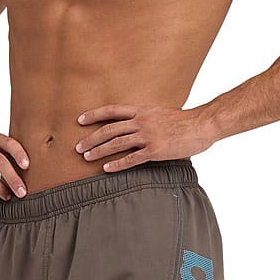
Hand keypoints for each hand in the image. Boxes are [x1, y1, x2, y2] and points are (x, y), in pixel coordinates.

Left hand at [74, 104, 215, 171]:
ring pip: (116, 143)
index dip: (94, 114)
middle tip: (78, 146)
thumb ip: (146, 118)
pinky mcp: (155, 150)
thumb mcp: (161, 113)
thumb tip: (136, 125)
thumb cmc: (184, 120)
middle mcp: (141, 121)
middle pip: (109, 129)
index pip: (112, 110)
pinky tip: (107, 169)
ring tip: (87, 157)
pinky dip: (117, 164)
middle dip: (91, 138)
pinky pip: (132, 159)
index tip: (80, 120)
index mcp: (142, 110)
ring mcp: (147, 136)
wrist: (201, 124)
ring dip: (99, 151)